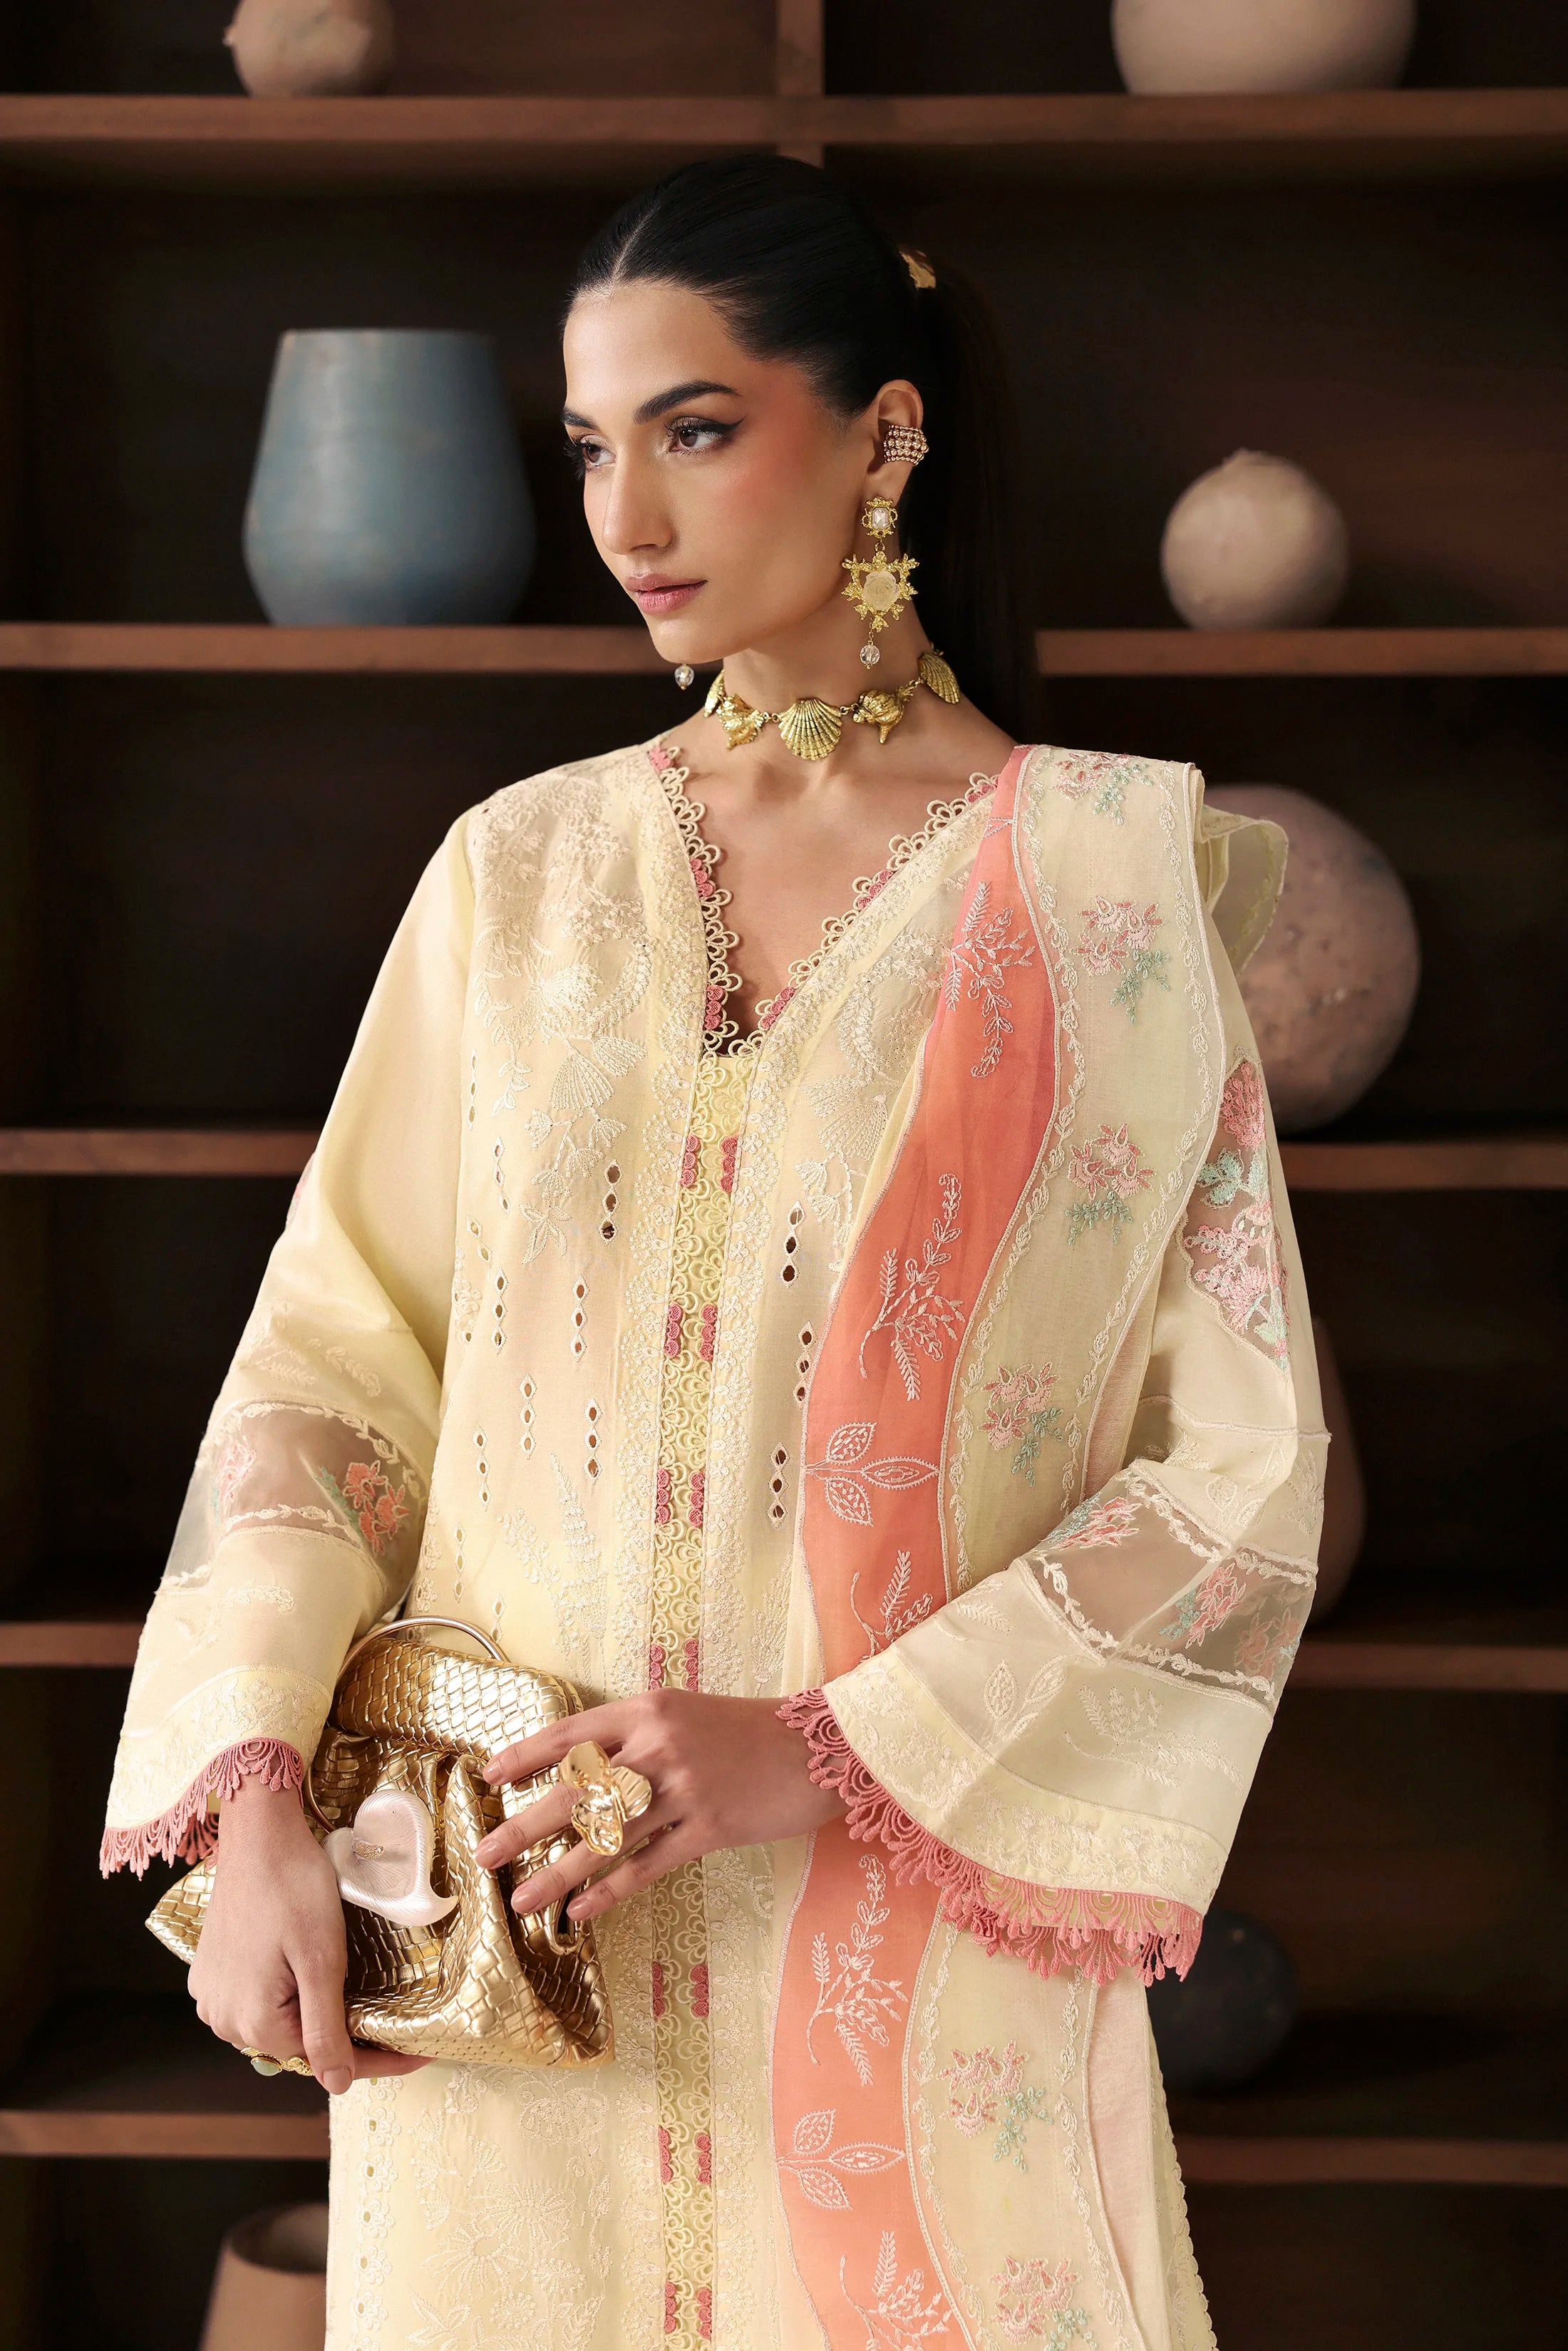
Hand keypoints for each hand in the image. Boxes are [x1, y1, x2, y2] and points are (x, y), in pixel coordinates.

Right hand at [189, 1777, 427, 2093]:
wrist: (259, 1835)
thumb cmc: (294, 1887)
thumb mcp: (322, 1960)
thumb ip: (327, 2028)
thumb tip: (339, 2085)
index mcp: (253, 2023)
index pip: (326, 2057)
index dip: (379, 2059)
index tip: (421, 2054)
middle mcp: (224, 2020)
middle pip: (299, 2044)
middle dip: (346, 2036)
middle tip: (397, 2027)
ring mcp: (212, 1996)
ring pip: (278, 2024)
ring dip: (313, 2016)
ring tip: (361, 2004)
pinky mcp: (210, 1973)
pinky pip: (255, 2002)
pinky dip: (286, 1998)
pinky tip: (310, 1981)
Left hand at [475, 1691, 844, 1925]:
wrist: (820, 1746)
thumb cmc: (749, 1731)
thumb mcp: (686, 1716)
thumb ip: (638, 1736)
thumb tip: (581, 1771)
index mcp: (649, 1710)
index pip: (573, 1732)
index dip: (527, 1754)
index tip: (489, 1774)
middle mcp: (659, 1745)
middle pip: (577, 1789)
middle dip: (525, 1825)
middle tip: (485, 1853)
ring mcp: (685, 1788)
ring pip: (607, 1836)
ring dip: (559, 1872)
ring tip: (522, 1900)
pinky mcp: (711, 1828)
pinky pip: (649, 1865)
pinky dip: (612, 1890)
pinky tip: (583, 1911)